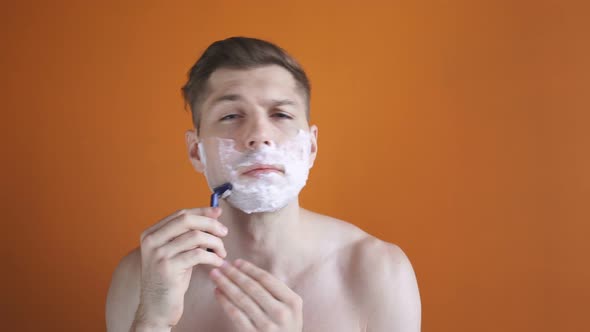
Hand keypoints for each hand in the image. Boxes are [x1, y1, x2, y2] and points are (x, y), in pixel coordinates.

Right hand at [135, 207, 228, 327]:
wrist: (156, 308)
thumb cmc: (171, 279)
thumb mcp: (176, 253)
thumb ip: (189, 234)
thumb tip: (214, 213)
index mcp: (151, 233)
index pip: (181, 214)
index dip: (202, 211)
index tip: (218, 213)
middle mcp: (151, 241)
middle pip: (187, 220)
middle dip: (210, 224)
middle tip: (224, 233)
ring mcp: (158, 254)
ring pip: (195, 236)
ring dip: (215, 243)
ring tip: (222, 253)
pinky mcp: (168, 268)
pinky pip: (198, 254)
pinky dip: (213, 257)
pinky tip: (218, 263)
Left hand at [210, 259, 302, 331]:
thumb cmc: (285, 325)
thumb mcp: (290, 308)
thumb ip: (276, 291)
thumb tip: (247, 270)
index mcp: (292, 301)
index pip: (266, 279)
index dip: (249, 269)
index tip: (236, 262)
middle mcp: (281, 313)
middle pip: (252, 287)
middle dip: (234, 274)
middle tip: (221, 265)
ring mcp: (267, 325)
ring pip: (241, 299)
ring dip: (226, 284)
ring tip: (215, 275)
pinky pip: (235, 314)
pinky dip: (224, 301)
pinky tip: (218, 292)